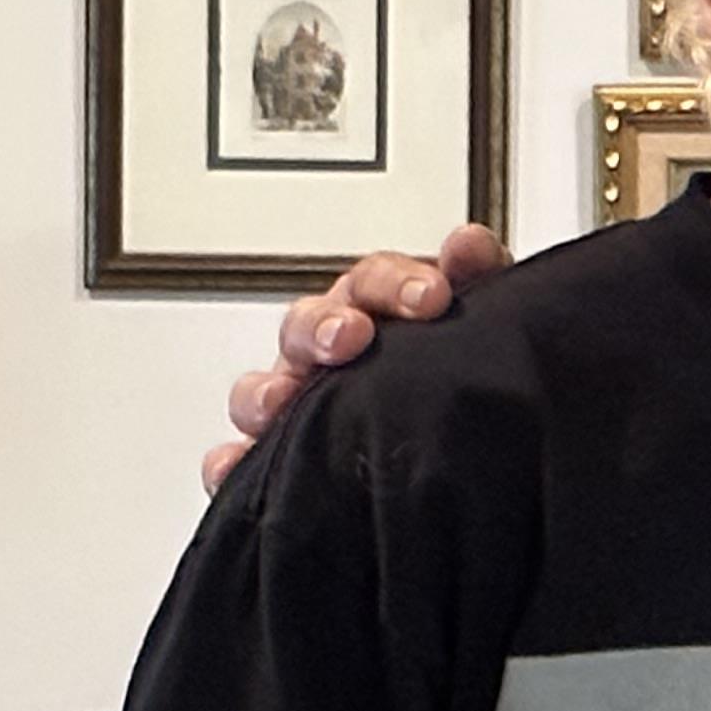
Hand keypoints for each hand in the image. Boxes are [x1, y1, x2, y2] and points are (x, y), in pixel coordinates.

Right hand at [205, 221, 512, 489]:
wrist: (461, 432)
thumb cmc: (454, 368)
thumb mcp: (479, 320)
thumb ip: (475, 275)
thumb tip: (468, 244)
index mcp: (374, 309)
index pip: (375, 281)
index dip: (396, 282)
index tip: (432, 296)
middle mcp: (326, 349)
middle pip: (307, 325)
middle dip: (325, 326)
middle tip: (353, 337)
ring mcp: (295, 401)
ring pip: (260, 389)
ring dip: (266, 390)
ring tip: (280, 401)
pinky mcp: (275, 459)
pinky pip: (242, 461)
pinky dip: (231, 463)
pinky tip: (235, 466)